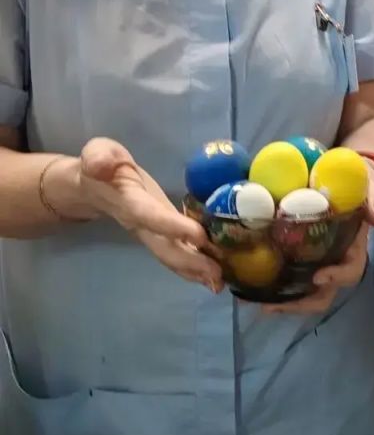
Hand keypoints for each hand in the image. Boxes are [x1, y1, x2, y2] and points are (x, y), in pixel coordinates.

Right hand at [78, 137, 222, 291]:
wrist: (92, 184)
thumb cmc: (101, 164)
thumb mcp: (98, 152)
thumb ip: (99, 157)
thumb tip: (100, 165)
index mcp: (129, 201)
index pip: (151, 216)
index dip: (173, 227)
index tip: (200, 235)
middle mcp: (140, 223)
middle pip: (164, 247)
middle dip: (190, 262)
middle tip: (217, 275)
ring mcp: (149, 232)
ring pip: (170, 255)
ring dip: (195, 271)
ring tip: (219, 282)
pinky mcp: (159, 232)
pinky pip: (175, 252)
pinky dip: (193, 266)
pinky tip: (213, 275)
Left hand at [261, 159, 373, 314]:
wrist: (349, 178)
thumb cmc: (360, 185)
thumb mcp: (371, 188)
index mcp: (354, 248)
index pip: (351, 270)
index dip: (337, 277)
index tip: (318, 277)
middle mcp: (337, 261)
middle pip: (325, 293)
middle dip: (301, 302)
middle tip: (274, 304)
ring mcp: (320, 261)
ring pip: (307, 292)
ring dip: (285, 301)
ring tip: (259, 302)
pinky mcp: (304, 256)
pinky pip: (293, 276)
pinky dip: (276, 285)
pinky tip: (254, 286)